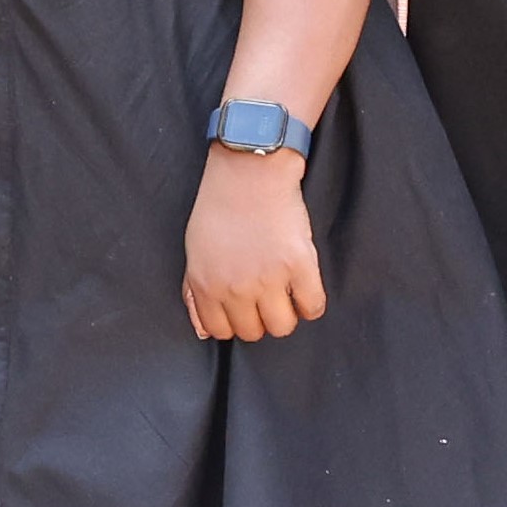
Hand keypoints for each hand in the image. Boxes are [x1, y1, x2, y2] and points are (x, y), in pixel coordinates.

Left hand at [180, 149, 325, 339]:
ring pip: (283, 327)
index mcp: (206, 284)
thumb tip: (203, 331)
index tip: (241, 307)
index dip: (232, 321)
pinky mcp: (299, 265)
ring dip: (286, 315)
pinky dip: (311, 303)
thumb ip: (194, 293)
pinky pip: (313, 307)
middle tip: (264, 296)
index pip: (220, 331)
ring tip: (284, 293)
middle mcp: (235, 287)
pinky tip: (303, 286)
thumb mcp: (194, 251)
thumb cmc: (219, 209)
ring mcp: (269, 278)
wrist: (249, 173)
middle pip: (253, 332)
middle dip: (258, 318)